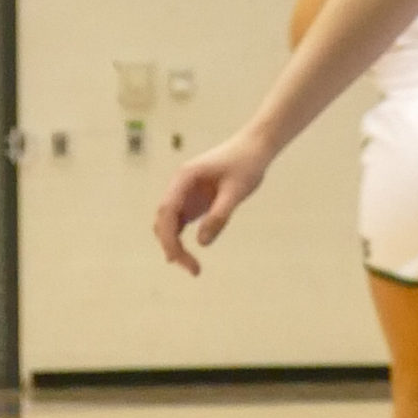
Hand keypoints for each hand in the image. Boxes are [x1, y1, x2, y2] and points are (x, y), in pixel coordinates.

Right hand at [153, 130, 271, 274]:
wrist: (254, 147)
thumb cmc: (246, 164)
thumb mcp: (236, 191)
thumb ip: (219, 215)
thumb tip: (201, 243)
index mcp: (184, 178)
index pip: (167, 211)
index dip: (168, 237)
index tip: (177, 259)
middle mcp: (179, 186)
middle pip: (164, 220)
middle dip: (172, 246)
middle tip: (193, 269)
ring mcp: (184, 193)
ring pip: (169, 223)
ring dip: (175, 245)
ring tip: (192, 268)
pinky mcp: (194, 200)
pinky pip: (180, 222)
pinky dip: (180, 239)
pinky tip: (186, 257)